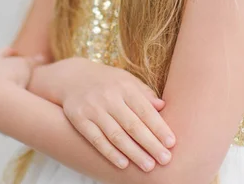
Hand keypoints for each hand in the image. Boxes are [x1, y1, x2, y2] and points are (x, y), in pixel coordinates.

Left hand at [0, 46, 45, 108]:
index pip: (1, 52)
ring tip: (22, 83)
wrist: (0, 99)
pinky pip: (0, 95)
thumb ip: (34, 60)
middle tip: (20, 68)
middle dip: (9, 67)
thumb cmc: (13, 76)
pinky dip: (8, 93)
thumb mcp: (28, 64)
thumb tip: (42, 57)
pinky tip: (18, 95)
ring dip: (9, 82)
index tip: (18, 53)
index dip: (10, 52)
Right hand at [53, 57, 175, 171]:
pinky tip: (123, 164)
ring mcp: (93, 109)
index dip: (159, 127)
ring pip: (116, 135)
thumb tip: (163, 106)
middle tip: (165, 159)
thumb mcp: (126, 80)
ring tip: (148, 166)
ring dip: (134, 152)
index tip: (171, 143)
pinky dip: (110, 153)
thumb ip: (144, 93)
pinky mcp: (79, 119)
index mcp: (125, 87)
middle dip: (150, 144)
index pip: (145, 110)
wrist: (72, 77)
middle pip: (133, 125)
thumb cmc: (107, 81)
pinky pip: (97, 139)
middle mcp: (110, 97)